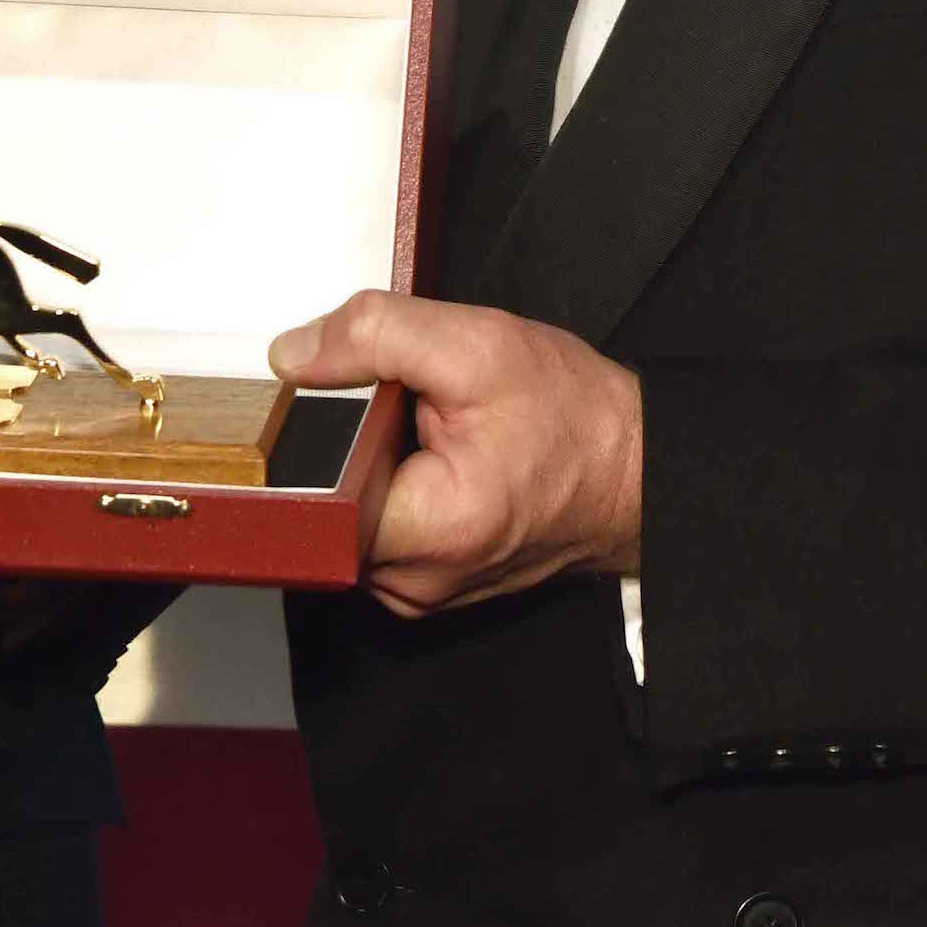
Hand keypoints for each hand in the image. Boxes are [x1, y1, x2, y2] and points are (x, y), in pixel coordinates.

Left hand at [269, 290, 642, 618]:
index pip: (309, 489)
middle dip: (346, 441)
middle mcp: (412, 582)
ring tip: (422, 429)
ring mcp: (415, 590)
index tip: (350, 393)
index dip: (313, 430)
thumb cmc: (576, 419)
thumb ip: (376, 336)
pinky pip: (373, 527)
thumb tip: (293, 354)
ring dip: (366, 463)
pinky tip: (428, 455)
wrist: (633, 472)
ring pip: (343, 514)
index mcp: (427, 532)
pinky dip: (388, 484)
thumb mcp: (479, 346)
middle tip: (402, 403)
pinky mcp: (422, 581)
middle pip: (321, 501)